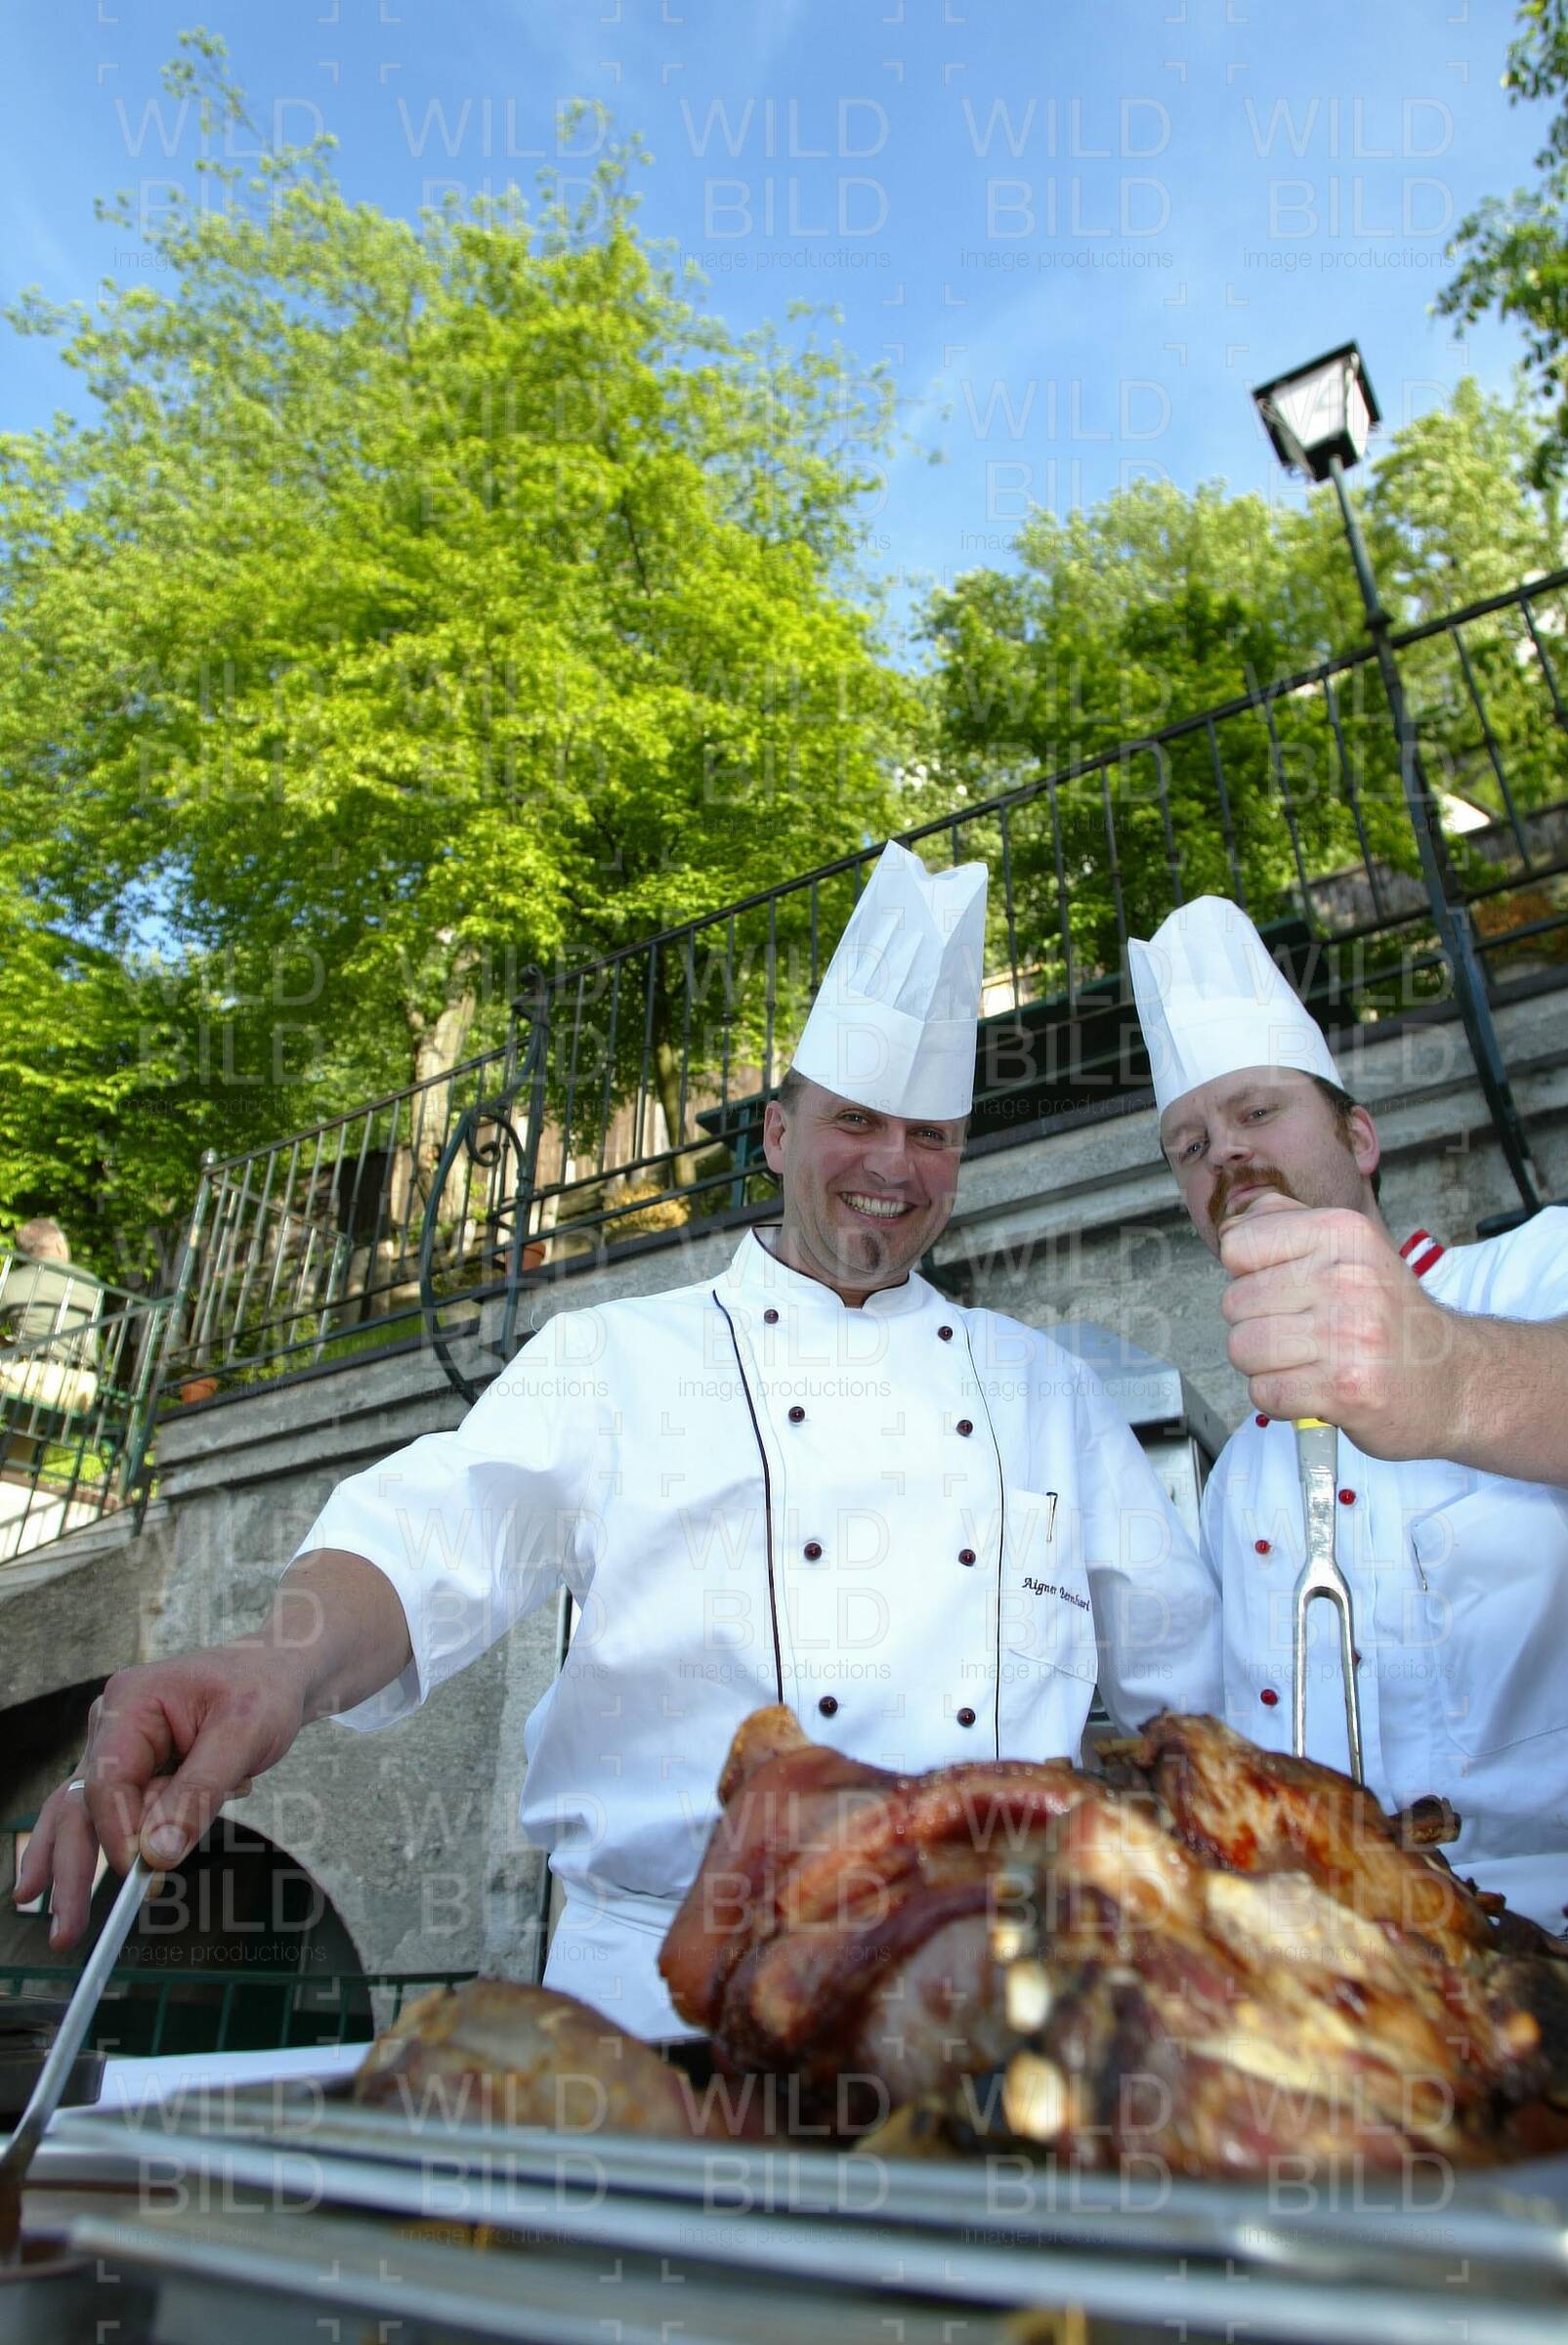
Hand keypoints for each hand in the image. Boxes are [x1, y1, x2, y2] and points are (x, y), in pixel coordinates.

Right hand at [13, 1646, 308, 1950]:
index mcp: (130, 1702)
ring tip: (65, 1926)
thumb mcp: (243, 1735)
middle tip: (66, 1932)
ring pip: (85, 1817)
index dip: (119, 1832)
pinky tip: (102, 1881)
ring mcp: (117, 1750)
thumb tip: (156, 1855)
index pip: (108, 1780)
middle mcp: (111, 1725)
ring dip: (76, 1869)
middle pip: (79, 1805)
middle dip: (70, 1869)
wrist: (278, 1674)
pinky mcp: (133, 1772)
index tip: (140, 1874)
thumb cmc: (262, 1692)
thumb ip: (199, 1792)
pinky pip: (117, 1817)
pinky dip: (123, 1846)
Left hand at [1217, 1200, 1464, 1456]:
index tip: (1282, 1287)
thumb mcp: (1352, 1249)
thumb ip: (1288, 1223)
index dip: (1247, 1274)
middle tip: (1302, 1332)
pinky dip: (1280, 1399)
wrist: (1455, 1379)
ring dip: (1265, 1364)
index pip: (1238, 1245)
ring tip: (1306, 1360)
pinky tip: (1313, 1388)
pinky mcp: (1345, 1390)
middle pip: (1234, 1302)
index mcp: (1343, 1234)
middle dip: (1257, 1323)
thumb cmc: (1392, 1316)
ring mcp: (1348, 1336)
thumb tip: (1234, 1220)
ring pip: (1243, 1349)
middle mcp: (1347, 1278)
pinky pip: (1264, 1393)